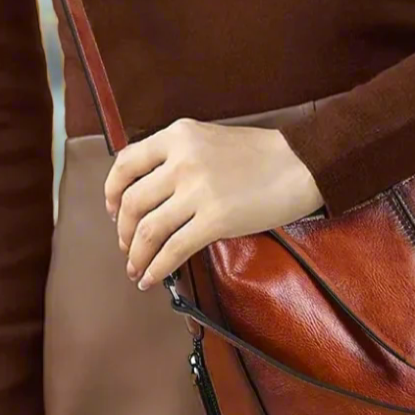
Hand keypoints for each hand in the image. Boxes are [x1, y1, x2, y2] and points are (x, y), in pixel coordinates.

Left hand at [104, 120, 324, 290]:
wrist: (302, 164)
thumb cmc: (264, 155)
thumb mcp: (211, 140)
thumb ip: (180, 156)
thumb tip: (153, 190)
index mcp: (178, 135)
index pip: (126, 163)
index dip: (112, 192)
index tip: (113, 209)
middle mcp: (181, 161)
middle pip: (132, 202)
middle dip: (123, 231)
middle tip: (126, 246)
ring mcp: (198, 191)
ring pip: (147, 230)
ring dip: (135, 255)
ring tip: (136, 269)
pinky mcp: (216, 219)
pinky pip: (173, 249)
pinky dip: (156, 268)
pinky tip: (152, 278)